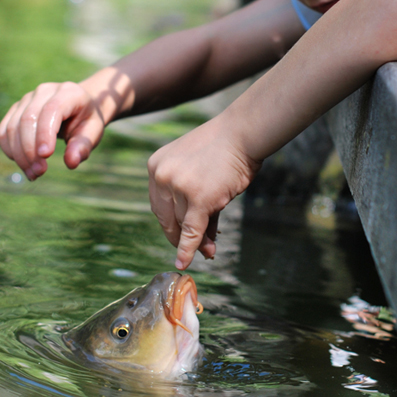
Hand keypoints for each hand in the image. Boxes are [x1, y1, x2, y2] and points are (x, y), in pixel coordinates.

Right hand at [0, 82, 104, 179]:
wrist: (78, 107)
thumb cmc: (87, 120)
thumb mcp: (93, 132)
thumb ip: (83, 146)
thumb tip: (71, 162)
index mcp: (68, 93)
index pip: (51, 110)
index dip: (45, 133)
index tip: (46, 156)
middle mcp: (44, 91)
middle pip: (28, 119)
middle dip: (30, 150)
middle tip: (40, 172)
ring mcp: (27, 99)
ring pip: (13, 127)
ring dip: (19, 154)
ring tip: (34, 173)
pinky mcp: (15, 109)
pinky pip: (4, 131)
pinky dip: (10, 150)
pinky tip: (23, 163)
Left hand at [147, 117, 261, 269]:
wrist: (241, 134)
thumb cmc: (223, 150)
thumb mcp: (198, 173)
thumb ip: (194, 205)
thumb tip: (199, 243)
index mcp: (155, 166)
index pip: (158, 204)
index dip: (170, 223)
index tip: (179, 235)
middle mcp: (162, 176)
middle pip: (167, 217)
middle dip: (180, 235)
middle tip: (195, 249)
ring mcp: (178, 186)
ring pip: (184, 224)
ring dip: (196, 240)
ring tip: (209, 251)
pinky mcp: (198, 198)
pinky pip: (191, 230)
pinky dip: (188, 249)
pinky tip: (185, 262)